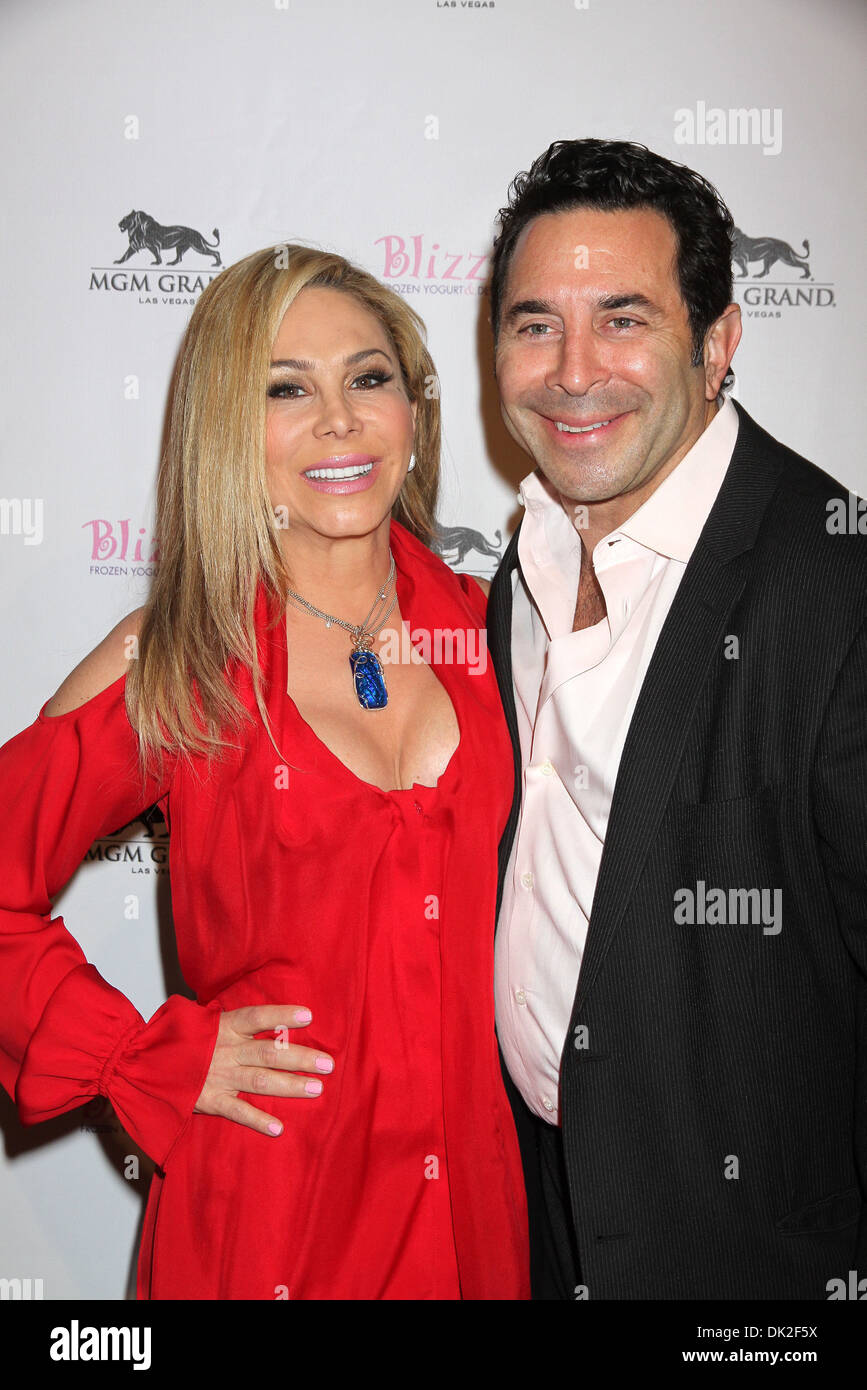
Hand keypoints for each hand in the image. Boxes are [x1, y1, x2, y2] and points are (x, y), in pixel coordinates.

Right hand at [193, 1004, 332, 1135]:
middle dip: (300, 1058)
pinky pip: (237, 1111)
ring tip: (316, 1089)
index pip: (257, 1018)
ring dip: (290, 1086)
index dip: (282, 1015)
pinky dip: (257, 1120)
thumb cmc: (181, 1041)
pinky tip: (278, 1128)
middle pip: (269, 1052)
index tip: (308, 1016)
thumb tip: (266, 1019)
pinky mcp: (209, 1100)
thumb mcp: (204, 1022)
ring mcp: (218, 1076)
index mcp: (224, 1027)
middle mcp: (225, 1051)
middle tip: (327, 1064)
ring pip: (261, 1081)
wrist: (143, 1063)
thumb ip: (233, 1022)